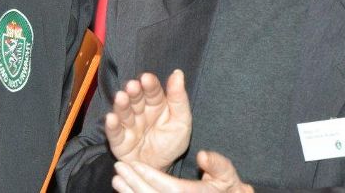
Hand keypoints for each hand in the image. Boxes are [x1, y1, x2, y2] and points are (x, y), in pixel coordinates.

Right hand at [105, 70, 191, 170]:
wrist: (160, 170)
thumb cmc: (171, 144)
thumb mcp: (181, 122)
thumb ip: (179, 99)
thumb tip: (178, 73)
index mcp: (155, 105)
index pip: (152, 91)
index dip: (149, 85)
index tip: (147, 78)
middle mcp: (140, 112)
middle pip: (135, 99)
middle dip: (133, 92)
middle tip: (133, 86)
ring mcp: (128, 126)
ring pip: (123, 112)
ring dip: (121, 105)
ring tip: (121, 98)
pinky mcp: (118, 141)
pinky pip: (114, 132)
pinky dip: (112, 125)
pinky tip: (111, 118)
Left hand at [112, 151, 252, 192]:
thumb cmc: (227, 190)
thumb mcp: (227, 175)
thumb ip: (217, 164)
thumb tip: (202, 155)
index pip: (171, 190)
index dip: (152, 177)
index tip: (135, 164)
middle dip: (135, 184)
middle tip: (119, 169)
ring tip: (117, 181)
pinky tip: (125, 192)